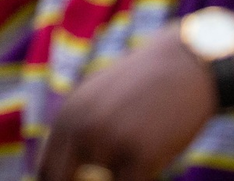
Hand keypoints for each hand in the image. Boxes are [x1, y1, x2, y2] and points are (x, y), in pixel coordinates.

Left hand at [37, 27, 216, 180]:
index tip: (79, 180)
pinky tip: (153, 161)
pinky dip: (142, 180)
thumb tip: (63, 168)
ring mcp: (111, 142)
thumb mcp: (98, 98)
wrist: (187, 63)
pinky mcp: (142, 155)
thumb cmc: (144, 85)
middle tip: (114, 171)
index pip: (46, 170)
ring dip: (121, 174)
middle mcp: (82, 128)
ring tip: (142, 151)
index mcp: (68, 116)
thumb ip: (79, 129)